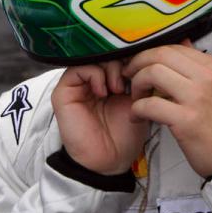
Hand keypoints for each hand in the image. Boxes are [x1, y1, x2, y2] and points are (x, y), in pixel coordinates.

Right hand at [51, 60, 149, 175]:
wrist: (111, 161)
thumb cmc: (125, 134)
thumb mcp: (140, 99)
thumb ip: (141, 77)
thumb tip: (147, 54)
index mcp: (108, 79)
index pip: (117, 53)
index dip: (132, 55)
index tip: (144, 67)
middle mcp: (91, 79)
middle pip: (105, 51)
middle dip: (122, 60)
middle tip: (133, 78)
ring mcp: (77, 84)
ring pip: (92, 57)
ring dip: (111, 68)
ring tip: (120, 88)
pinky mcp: (64, 91)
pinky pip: (78, 69)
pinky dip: (96, 75)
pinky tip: (106, 91)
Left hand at [123, 42, 211, 176]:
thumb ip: (201, 66)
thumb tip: (183, 42)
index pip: (174, 48)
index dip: (150, 54)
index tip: (140, 66)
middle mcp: (207, 77)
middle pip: (160, 55)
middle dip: (138, 63)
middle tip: (129, 77)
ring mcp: (197, 98)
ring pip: (152, 73)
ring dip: (136, 85)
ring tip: (136, 98)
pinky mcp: (187, 120)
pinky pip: (150, 105)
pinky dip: (136, 109)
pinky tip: (136, 117)